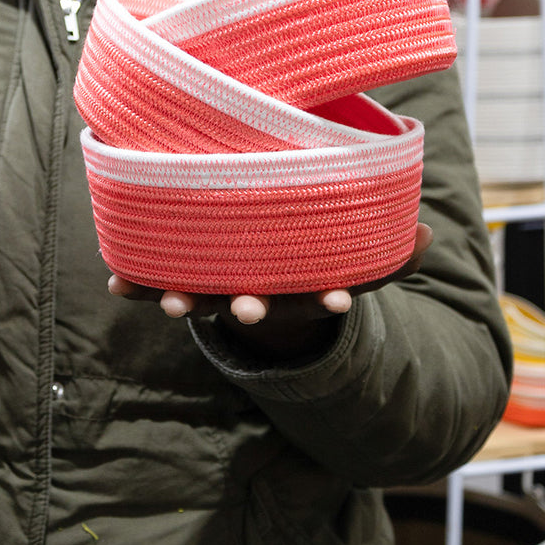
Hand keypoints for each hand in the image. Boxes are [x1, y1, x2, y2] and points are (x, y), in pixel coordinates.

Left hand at [108, 222, 433, 359]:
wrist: (250, 288)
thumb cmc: (299, 262)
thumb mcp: (342, 259)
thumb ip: (380, 251)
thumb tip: (427, 236)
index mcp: (298, 288)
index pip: (319, 296)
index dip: (330, 297)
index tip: (339, 299)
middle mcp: (256, 294)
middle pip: (255, 304)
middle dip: (250, 307)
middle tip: (249, 307)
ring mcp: (215, 290)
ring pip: (201, 300)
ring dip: (185, 300)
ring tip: (173, 302)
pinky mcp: (179, 279)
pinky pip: (155, 284)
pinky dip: (136, 285)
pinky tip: (117, 282)